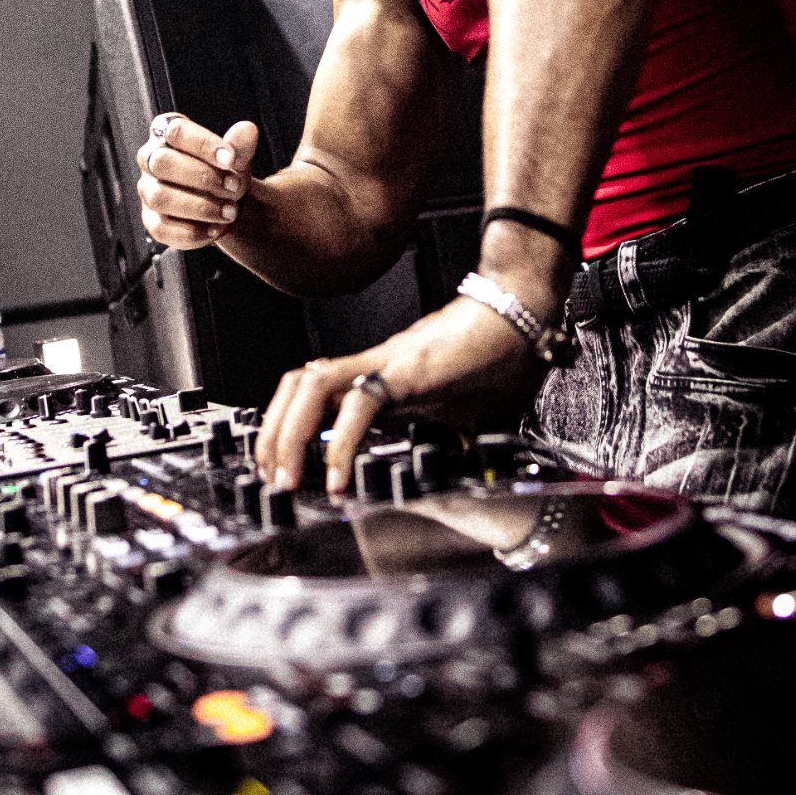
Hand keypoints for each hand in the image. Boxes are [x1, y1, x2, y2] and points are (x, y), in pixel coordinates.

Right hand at [136, 112, 258, 249]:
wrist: (225, 202)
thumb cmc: (224, 171)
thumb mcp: (236, 157)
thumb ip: (240, 144)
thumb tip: (247, 130)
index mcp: (166, 132)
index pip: (176, 131)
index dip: (204, 144)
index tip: (232, 159)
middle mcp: (150, 159)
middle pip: (162, 162)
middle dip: (202, 177)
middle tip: (234, 188)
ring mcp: (148, 191)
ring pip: (160, 198)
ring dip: (200, 207)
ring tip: (230, 212)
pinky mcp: (151, 221)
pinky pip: (162, 229)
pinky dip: (193, 232)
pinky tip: (216, 229)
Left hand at [256, 294, 542, 496]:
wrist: (525, 314)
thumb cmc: (499, 357)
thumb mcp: (463, 415)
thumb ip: (446, 439)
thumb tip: (449, 477)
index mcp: (381, 378)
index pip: (315, 394)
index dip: (288, 427)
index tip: (283, 469)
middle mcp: (375, 367)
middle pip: (298, 386)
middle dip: (272, 434)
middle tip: (269, 480)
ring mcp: (388, 364)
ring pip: (311, 386)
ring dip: (288, 434)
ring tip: (287, 479)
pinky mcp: (409, 369)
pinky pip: (363, 402)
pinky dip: (342, 441)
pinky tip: (337, 475)